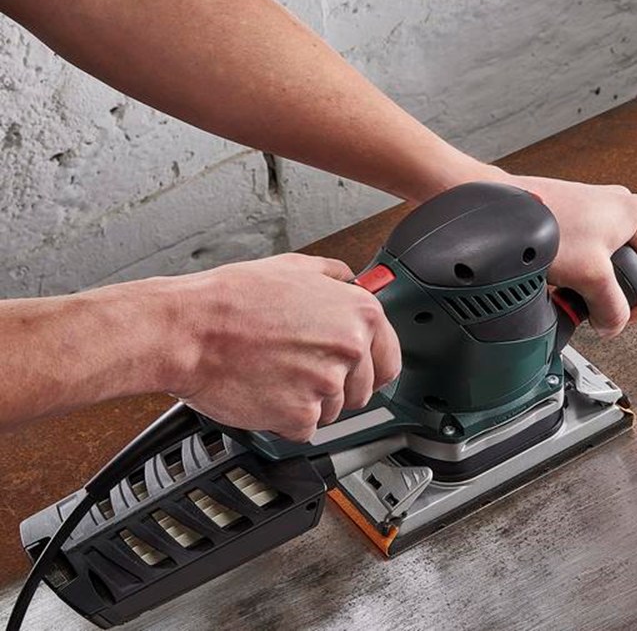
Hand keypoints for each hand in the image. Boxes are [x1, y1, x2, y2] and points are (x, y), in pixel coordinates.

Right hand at [168, 254, 400, 441]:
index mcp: (359, 313)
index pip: (389, 359)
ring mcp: (327, 384)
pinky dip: (284, 419)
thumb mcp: (293, 267)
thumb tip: (349, 279)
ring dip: (307, 401)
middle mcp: (350, 348)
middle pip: (362, 390)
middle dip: (334, 386)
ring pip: (332, 411)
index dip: (369, 367)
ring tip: (274, 372)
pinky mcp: (301, 416)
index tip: (355, 371)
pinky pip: (304, 429)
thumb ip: (332, 276)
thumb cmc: (232, 299)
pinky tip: (264, 391)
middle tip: (297, 368)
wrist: (188, 329)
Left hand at [461, 167, 636, 336]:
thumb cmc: (549, 226)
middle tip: (602, 315)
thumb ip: (612, 308)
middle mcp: (624, 210)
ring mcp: (600, 214)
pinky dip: (582, 276)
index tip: (624, 322)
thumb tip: (614, 326)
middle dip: (619, 298)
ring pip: (611, 266)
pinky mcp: (578, 221)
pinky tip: (565, 285)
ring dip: (598, 289)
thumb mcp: (591, 276)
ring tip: (580, 299)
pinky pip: (591, 258)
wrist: (507, 210)